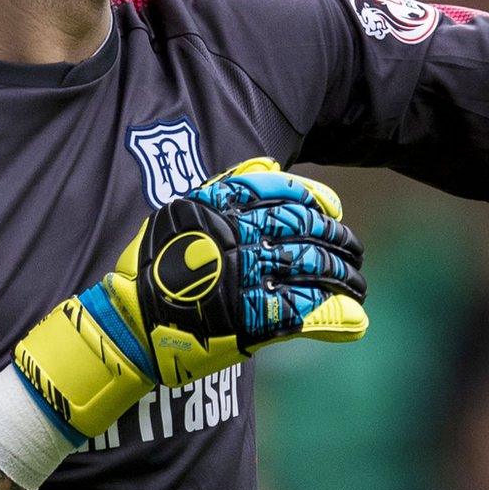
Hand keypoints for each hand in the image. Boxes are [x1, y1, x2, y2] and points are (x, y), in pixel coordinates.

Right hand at [12, 158, 366, 442]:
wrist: (131, 326)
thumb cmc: (157, 270)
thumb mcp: (181, 214)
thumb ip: (225, 188)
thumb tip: (271, 162)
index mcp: (216, 209)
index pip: (280, 192)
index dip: (315, 200)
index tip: (334, 209)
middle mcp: (232, 240)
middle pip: (305, 231)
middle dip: (338, 242)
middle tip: (354, 252)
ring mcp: (242, 280)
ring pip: (311, 270)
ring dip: (344, 277)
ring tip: (357, 284)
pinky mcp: (248, 320)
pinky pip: (304, 312)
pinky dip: (335, 314)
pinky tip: (353, 319)